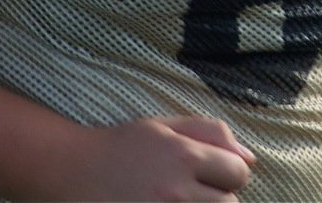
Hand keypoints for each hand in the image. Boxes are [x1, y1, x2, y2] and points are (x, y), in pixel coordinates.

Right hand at [63, 115, 255, 201]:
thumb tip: (251, 159)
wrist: (71, 172)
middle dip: (217, 197)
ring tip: (179, 200)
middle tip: (191, 191)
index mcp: (183, 156)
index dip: (228, 172)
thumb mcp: (163, 126)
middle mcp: (176, 191)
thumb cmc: (121, 147)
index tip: (211, 172)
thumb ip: (210, 133)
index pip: (237, 172)